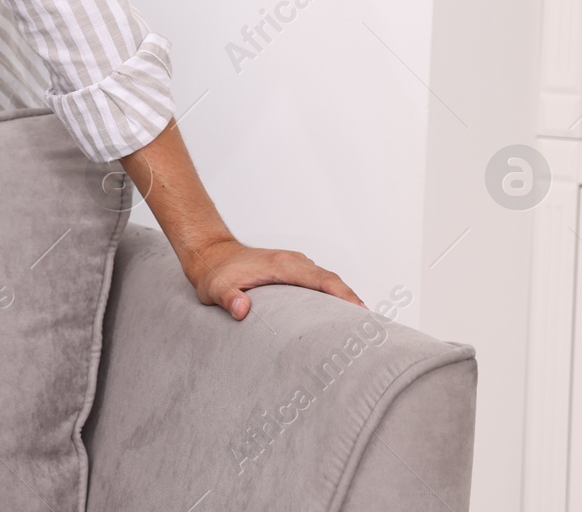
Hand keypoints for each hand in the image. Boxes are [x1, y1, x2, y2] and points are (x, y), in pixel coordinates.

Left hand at [180, 236, 363, 319]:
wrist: (210, 253)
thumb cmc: (214, 272)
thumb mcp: (215, 288)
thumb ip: (228, 298)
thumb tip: (242, 310)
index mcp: (282, 265)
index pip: (321, 278)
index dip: (343, 294)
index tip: (361, 311)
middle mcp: (293, 262)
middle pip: (332, 280)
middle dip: (353, 300)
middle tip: (372, 328)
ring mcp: (294, 265)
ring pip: (327, 280)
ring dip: (345, 298)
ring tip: (362, 327)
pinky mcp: (292, 271)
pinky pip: (319, 282)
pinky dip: (333, 295)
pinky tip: (339, 316)